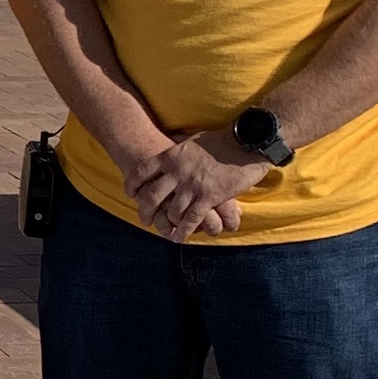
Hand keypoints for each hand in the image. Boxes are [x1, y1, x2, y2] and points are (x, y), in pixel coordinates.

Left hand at [131, 129, 264, 242]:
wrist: (245, 143)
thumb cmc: (220, 141)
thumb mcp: (191, 143)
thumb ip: (177, 152)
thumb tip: (169, 152)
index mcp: (171, 156)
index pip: (142, 171)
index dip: (133, 184)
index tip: (131, 193)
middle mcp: (177, 172)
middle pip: (151, 195)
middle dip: (145, 210)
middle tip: (145, 219)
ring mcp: (192, 185)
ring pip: (171, 210)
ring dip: (167, 222)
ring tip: (164, 230)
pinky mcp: (209, 197)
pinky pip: (191, 218)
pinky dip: (183, 230)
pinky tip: (178, 237)